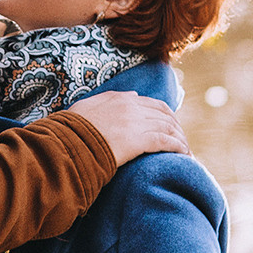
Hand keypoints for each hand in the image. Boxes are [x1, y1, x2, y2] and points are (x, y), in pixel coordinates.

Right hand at [70, 90, 186, 165]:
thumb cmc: (71, 129)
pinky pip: (166, 142)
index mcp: (120, 99)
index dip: (165, 116)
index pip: (152, 104)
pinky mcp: (139, 140)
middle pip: (165, 115)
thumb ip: (108, 99)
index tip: (170, 127)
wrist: (67, 143)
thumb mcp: (87, 107)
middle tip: (181, 141)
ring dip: (180, 140)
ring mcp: (136, 123)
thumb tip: (131, 96)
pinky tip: (184, 156)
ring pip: (168, 128)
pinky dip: (178, 148)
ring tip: (185, 152)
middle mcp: (131, 107)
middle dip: (176, 128)